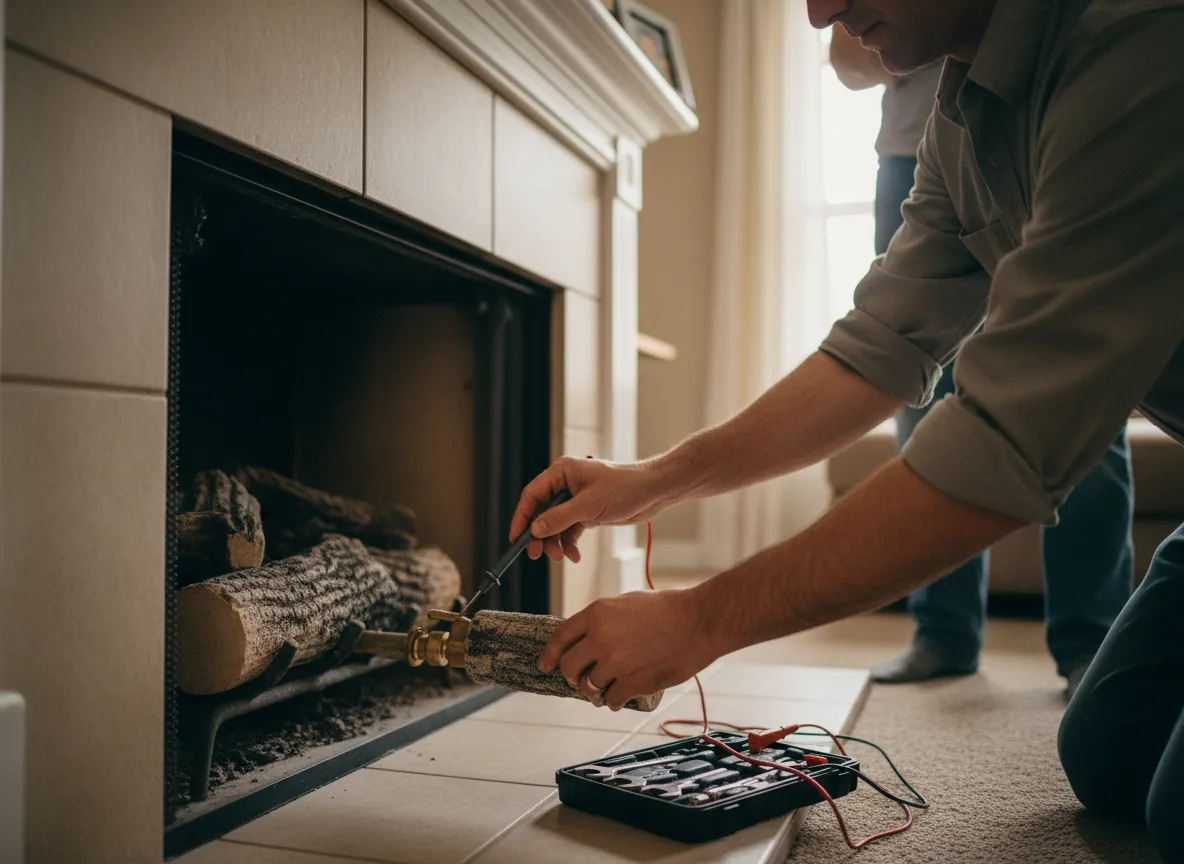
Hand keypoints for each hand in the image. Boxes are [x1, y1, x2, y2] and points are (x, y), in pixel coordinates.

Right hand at [510, 456, 671, 562]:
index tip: (516, 537)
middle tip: (537, 554)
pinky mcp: (587, 512)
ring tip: (562, 557)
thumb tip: (535, 529)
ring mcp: (576, 499)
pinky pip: (570, 530)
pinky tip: (574, 555)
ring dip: (557, 542)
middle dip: (541, 535)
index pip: (533, 495)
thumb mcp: (589, 505)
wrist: (654, 492)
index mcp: (562, 472)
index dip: (522, 516)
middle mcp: (566, 484)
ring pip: (556, 524)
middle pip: (542, 512)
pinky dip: (570, 543)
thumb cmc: (625, 487)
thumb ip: (560, 518)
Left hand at [538, 588, 721, 710]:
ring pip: (590, 687)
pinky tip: (619, 698)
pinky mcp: (633, 681)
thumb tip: (587, 638)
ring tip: (604, 691)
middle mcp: (601, 637)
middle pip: (570, 667)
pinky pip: (612, 700)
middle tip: (581, 680)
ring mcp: (616, 661)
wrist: (699, 621)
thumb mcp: (626, 603)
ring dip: (595, 692)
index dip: (550, 654)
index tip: (546, 665)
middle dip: (573, 676)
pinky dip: (613, 702)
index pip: (561, 637)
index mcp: (597, 613)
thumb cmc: (668, 609)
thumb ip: (603, 620)